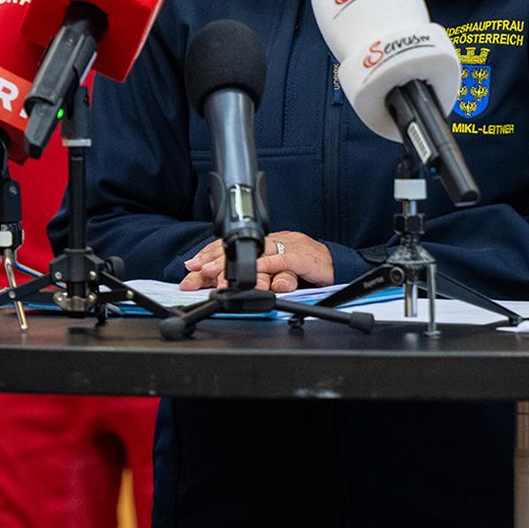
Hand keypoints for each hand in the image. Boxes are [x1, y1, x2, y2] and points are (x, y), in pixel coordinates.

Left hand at [177, 232, 334, 292]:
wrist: (338, 264)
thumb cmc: (306, 268)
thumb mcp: (274, 273)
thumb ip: (252, 277)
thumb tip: (220, 285)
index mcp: (265, 244)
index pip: (234, 246)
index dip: (210, 255)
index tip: (190, 267)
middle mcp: (274, 242)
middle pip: (241, 249)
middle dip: (215, 260)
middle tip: (196, 271)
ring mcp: (288, 248)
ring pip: (258, 254)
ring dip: (234, 264)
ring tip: (215, 274)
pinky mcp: (304, 257)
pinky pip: (284, 262)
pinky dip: (268, 268)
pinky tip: (254, 274)